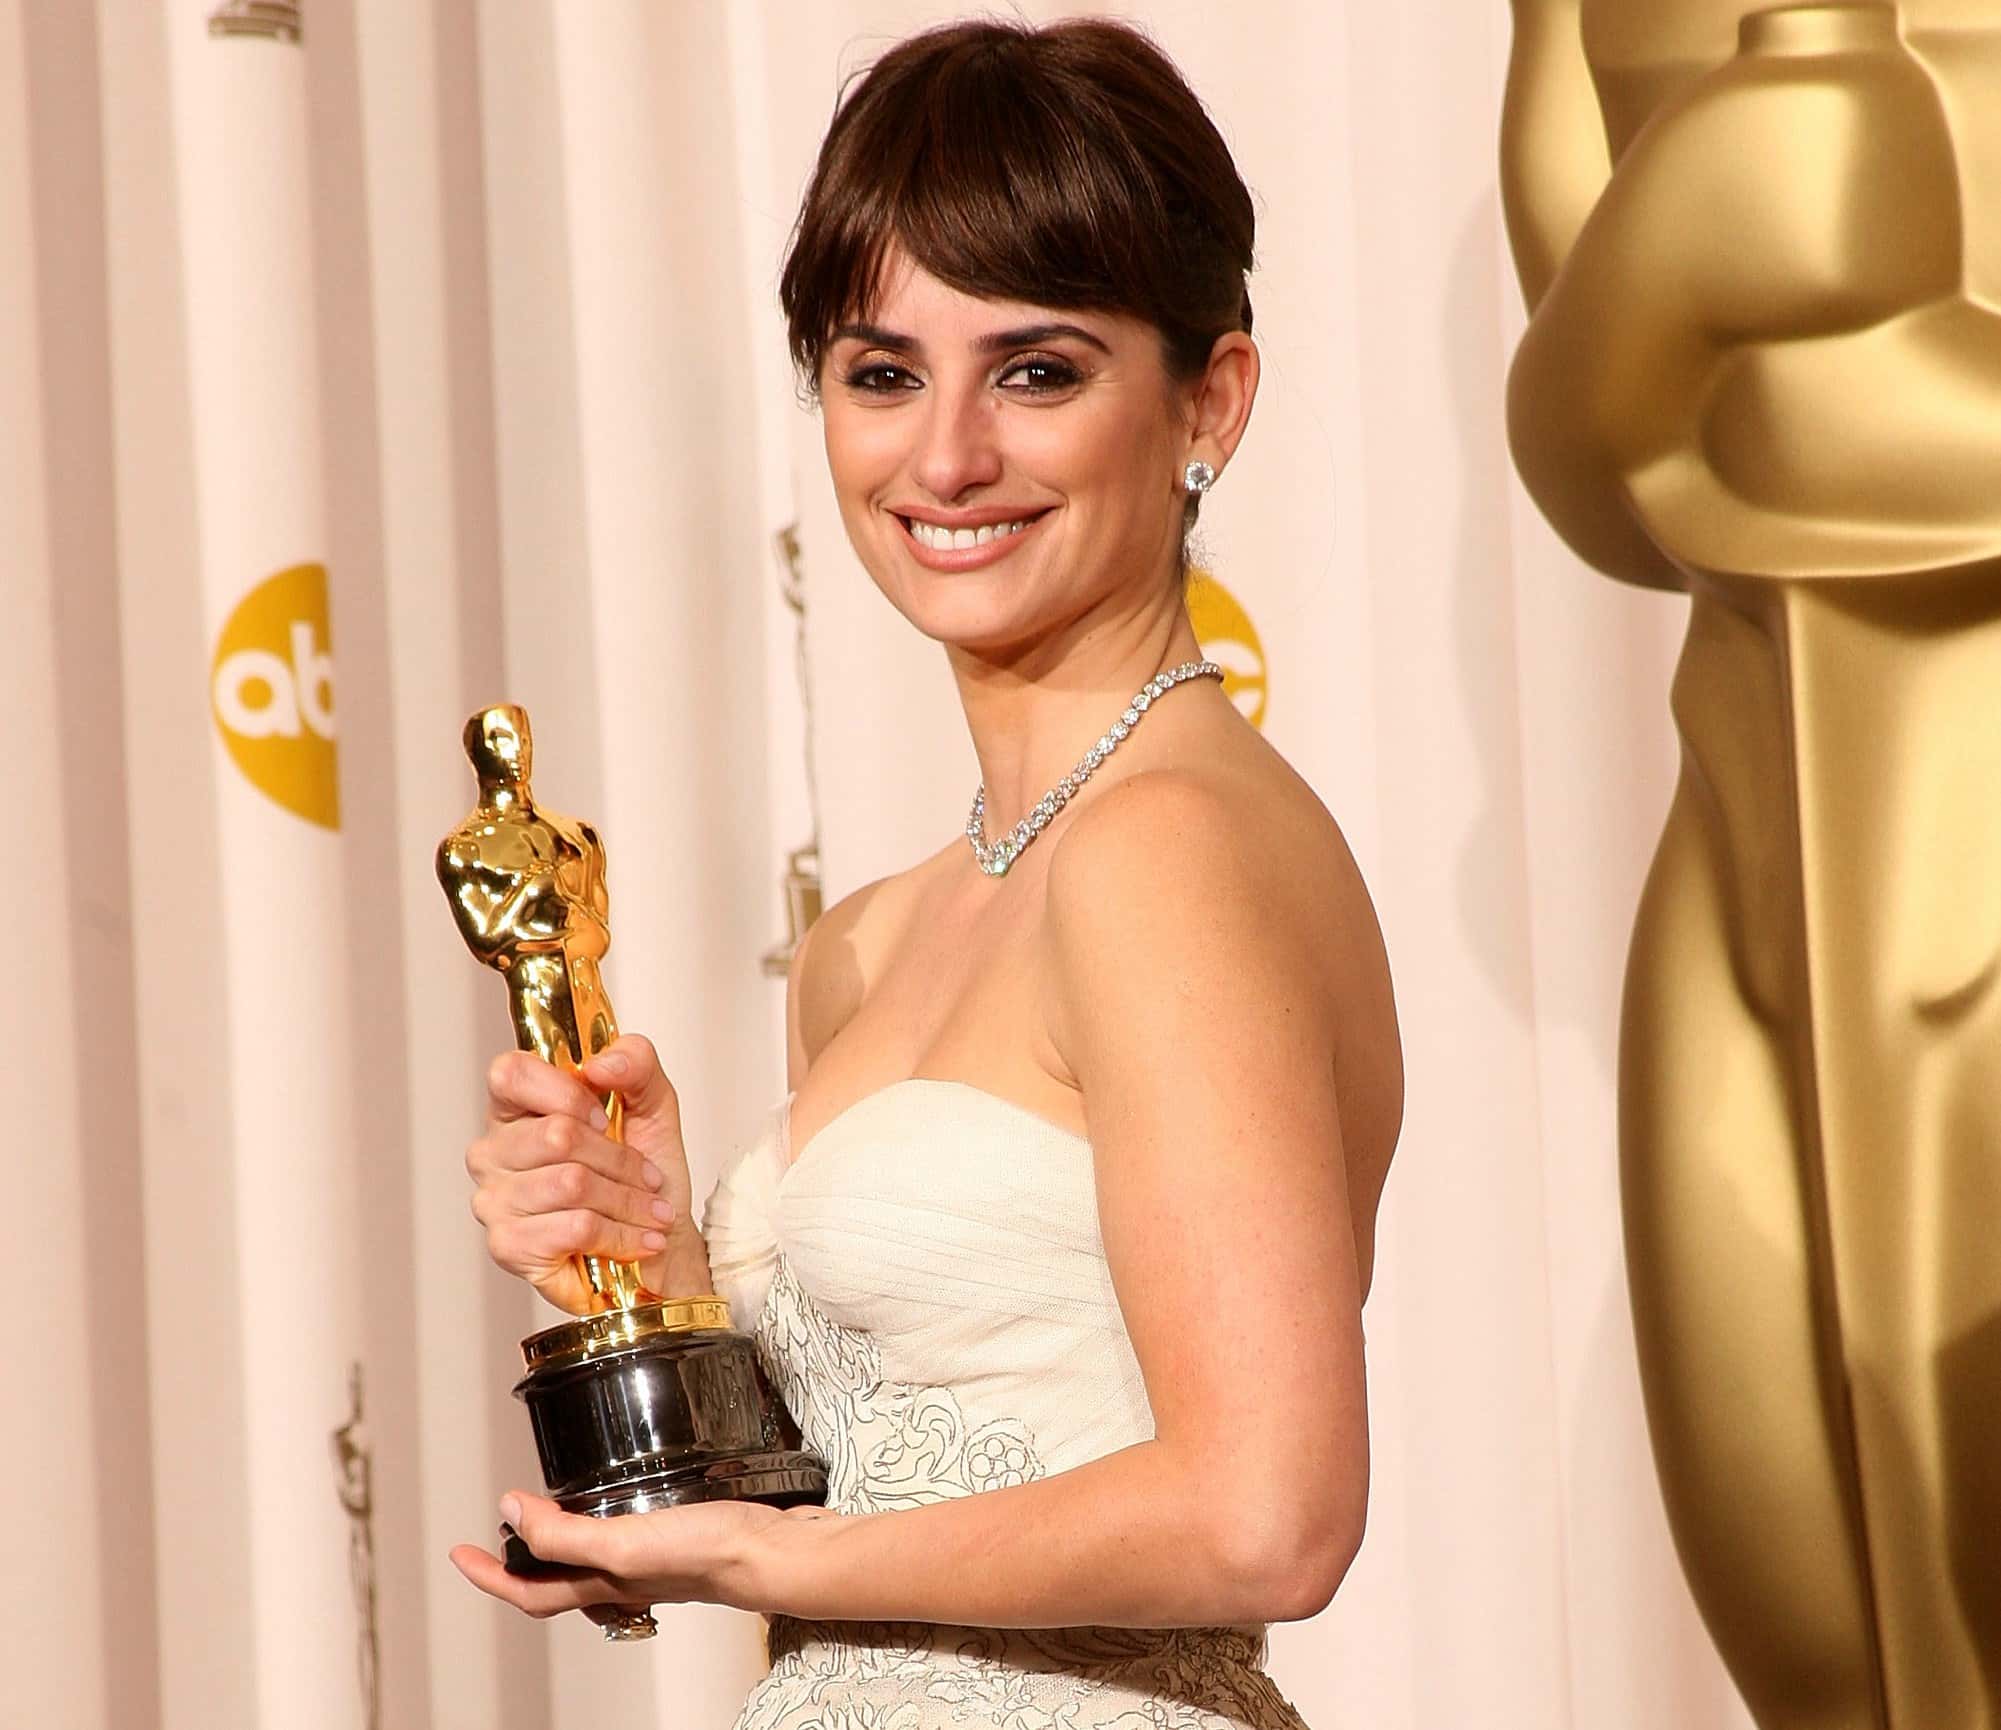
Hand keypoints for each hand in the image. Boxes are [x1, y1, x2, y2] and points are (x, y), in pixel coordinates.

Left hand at [449, 1489, 827, 1620]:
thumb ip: (565, 1534)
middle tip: (499, 1530)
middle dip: (522, 1560)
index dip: (489, 1575)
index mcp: (603, 1584)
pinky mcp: (682, 1536)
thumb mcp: (624, 1542)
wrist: (777, 1554)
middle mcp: (623, 1578)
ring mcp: (654, 1560)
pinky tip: (624, 1499)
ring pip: (592, 1560)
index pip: (529, 1590)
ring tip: (550, 1511)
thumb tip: (509, 1512)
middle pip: (556, 1580)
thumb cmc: (708, 1555)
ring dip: (563, 1541)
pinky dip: (608, 1520)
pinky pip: (627, 1535)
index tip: (458, 1552)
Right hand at [467, 1033, 697, 1313]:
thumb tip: (602, 1064)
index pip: (510, 1074)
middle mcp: (494, 1151)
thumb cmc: (645, 1174)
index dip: (567, 1093)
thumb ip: (635, 1062)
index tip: (606, 1118)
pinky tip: (635, 1239)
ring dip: (629, 1201)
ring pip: (572, 1184)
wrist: (659, 1242)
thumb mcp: (653, 1103)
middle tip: (648, 1178)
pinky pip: (574, 1228)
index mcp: (517, 1107)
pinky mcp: (508, 1246)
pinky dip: (620, 1235)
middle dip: (621, 1160)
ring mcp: (494, 1200)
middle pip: (558, 1134)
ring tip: (649, 1213)